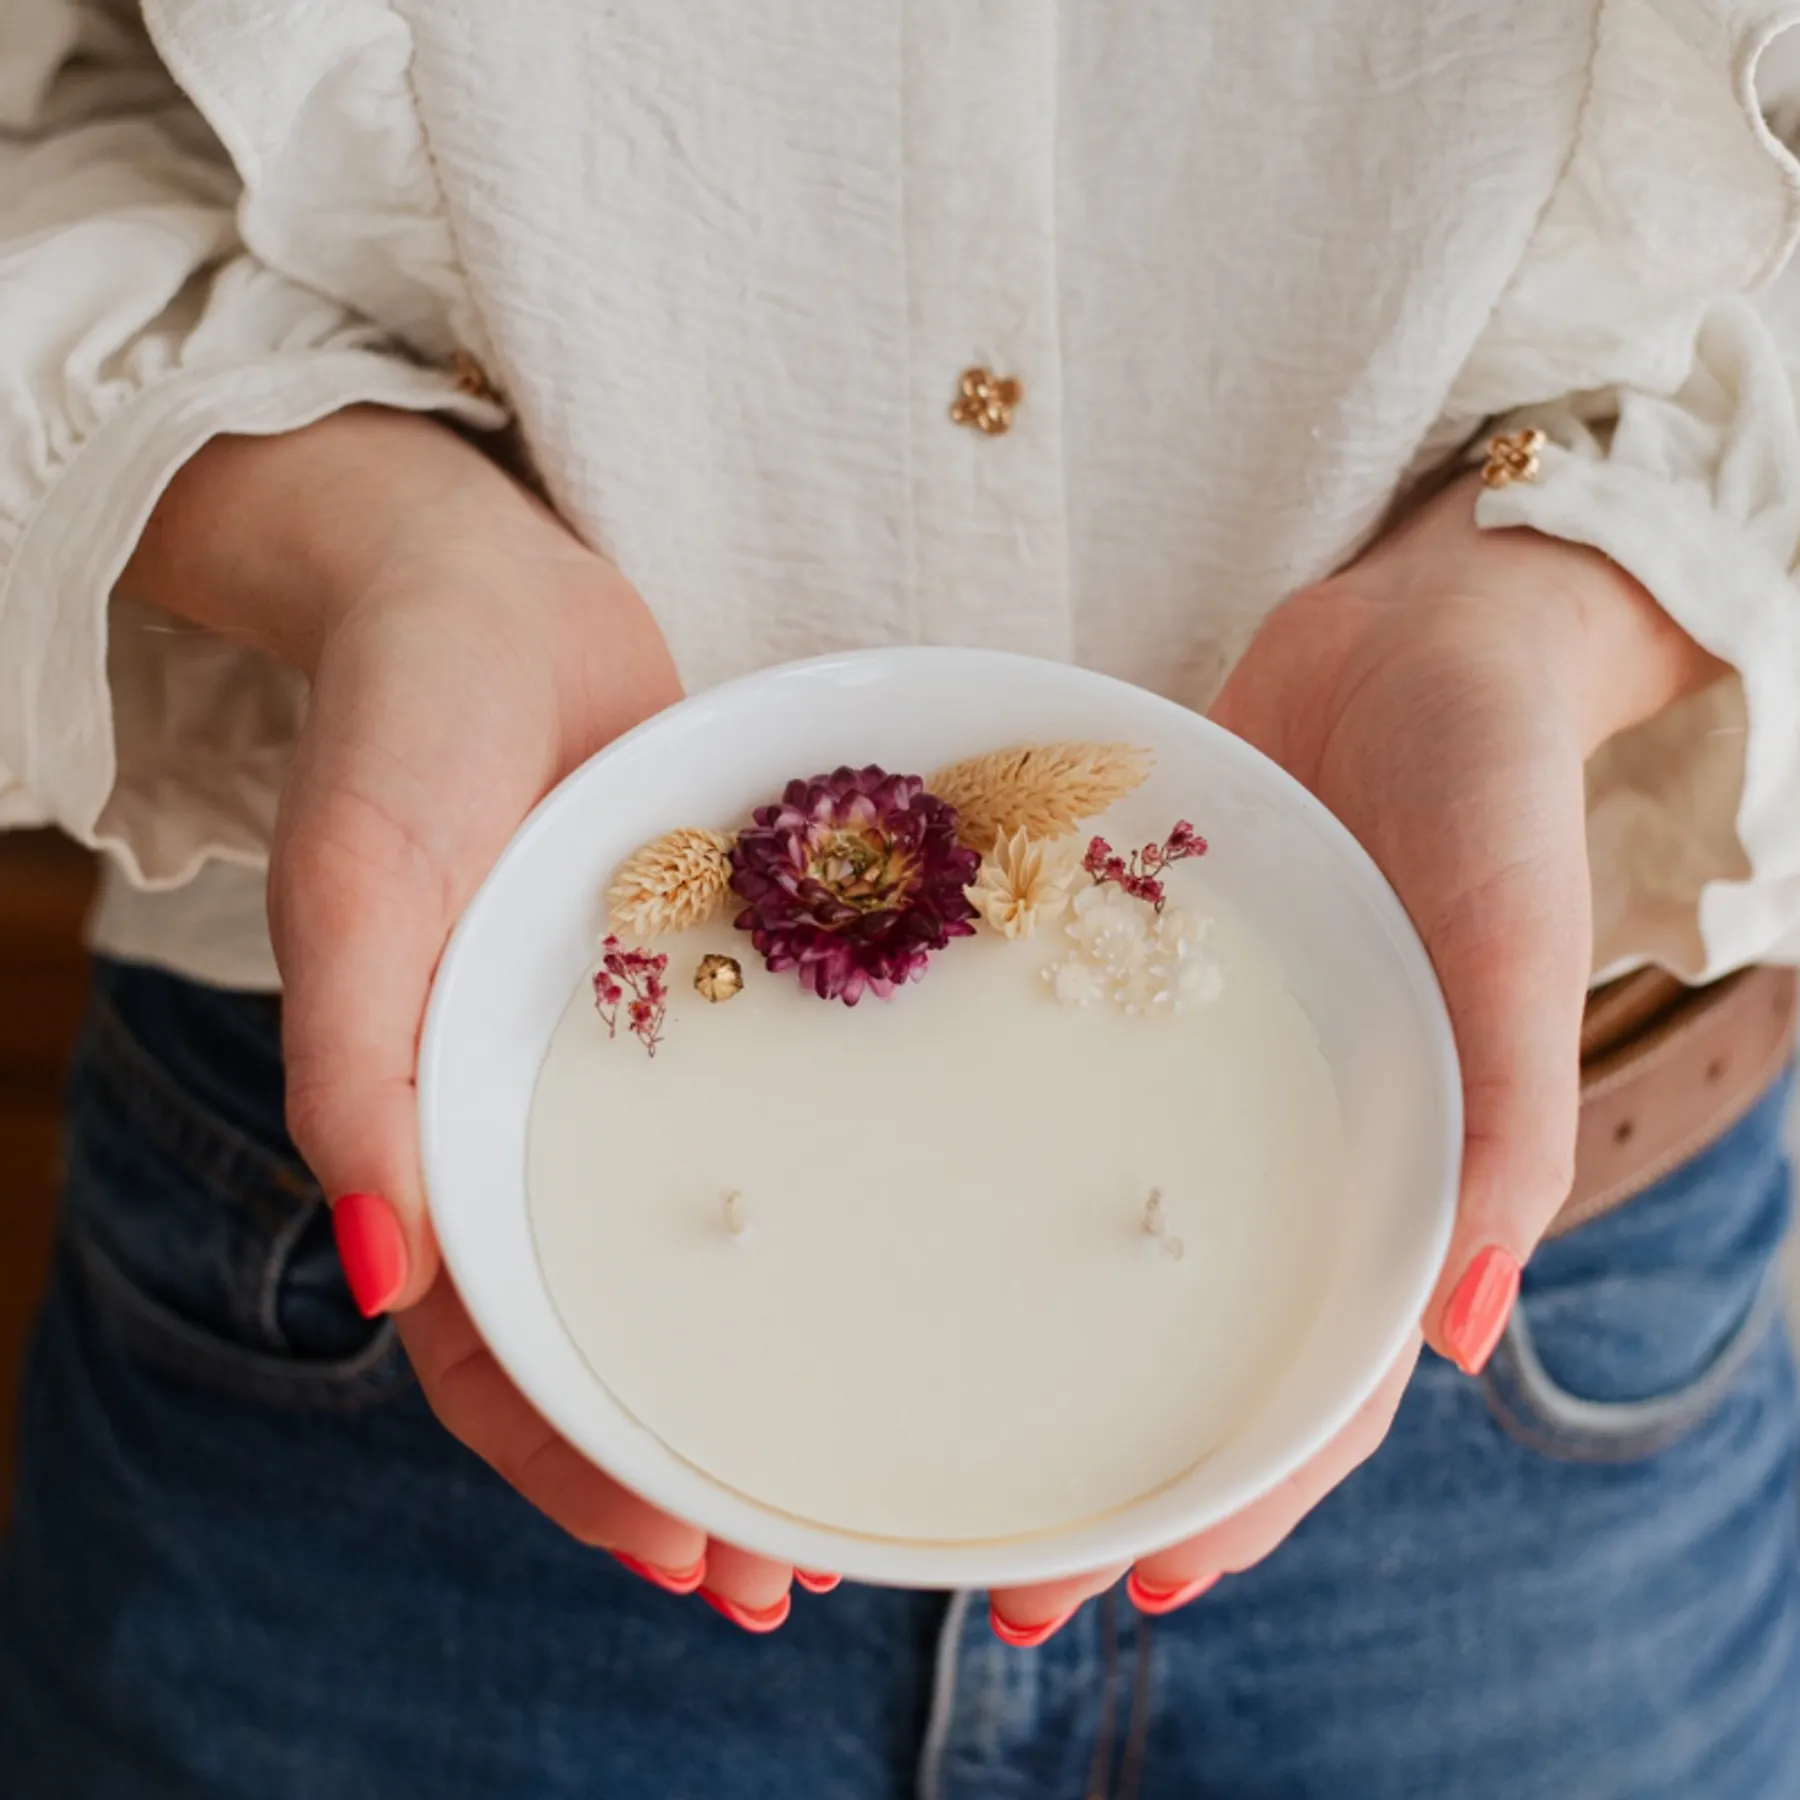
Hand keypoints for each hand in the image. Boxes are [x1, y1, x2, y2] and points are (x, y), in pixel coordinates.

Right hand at [125, 409, 815, 1628]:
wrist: (490, 582)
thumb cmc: (406, 722)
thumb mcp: (363, 882)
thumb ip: (354, 1069)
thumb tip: (390, 1280)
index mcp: (435, 1134)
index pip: (494, 1359)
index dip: (581, 1474)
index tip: (698, 1556)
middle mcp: (534, 1120)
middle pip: (606, 1337)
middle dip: (687, 1461)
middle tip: (803, 1565)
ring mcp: (634, 1062)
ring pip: (692, 1248)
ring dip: (758, 1356)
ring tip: (864, 1450)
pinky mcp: (717, 987)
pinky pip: (766, 1115)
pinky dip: (817, 1196)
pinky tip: (903, 1239)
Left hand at [987, 473, 1725, 1644]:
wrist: (1417, 631)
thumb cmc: (1488, 784)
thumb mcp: (1511, 932)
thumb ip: (1508, 1113)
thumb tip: (1463, 1327)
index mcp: (1393, 1174)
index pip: (1315, 1387)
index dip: (1233, 1498)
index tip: (1124, 1585)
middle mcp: (1286, 1146)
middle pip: (1191, 1344)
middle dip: (1106, 1460)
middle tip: (986, 1565)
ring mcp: (1196, 1071)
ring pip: (1110, 1233)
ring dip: (1029, 1327)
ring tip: (913, 1408)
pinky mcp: (1127, 981)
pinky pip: (1057, 1086)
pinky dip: (995, 1151)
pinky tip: (901, 1186)